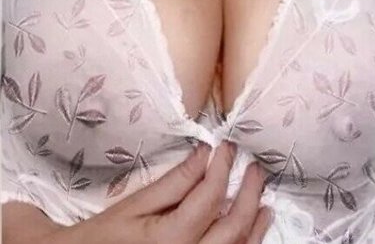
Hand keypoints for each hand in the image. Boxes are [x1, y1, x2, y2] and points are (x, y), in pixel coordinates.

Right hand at [45, 141, 272, 242]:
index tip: (228, 147)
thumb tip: (205, 153)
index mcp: (170, 240)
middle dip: (250, 194)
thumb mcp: (135, 205)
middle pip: (234, 228)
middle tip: (255, 168)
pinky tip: (252, 230)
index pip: (210, 197)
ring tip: (264, 200)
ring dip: (255, 224)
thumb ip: (175, 182)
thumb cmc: (105, 237)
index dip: (223, 167)